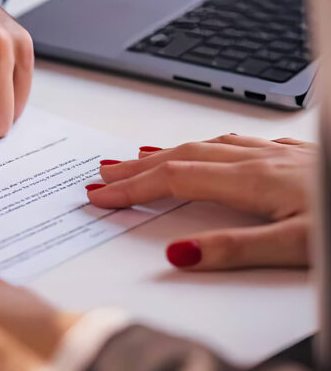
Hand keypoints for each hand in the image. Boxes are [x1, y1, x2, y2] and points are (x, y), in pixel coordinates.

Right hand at [87, 134, 313, 270]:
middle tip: (100, 176)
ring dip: (162, 152)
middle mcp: (259, 160)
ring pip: (204, 145)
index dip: (132, 189)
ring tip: (133, 160)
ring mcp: (275, 154)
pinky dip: (202, 146)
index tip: (100, 197)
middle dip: (135, 168)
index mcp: (253, 180)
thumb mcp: (296, 248)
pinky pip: (232, 142)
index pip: (174, 180)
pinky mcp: (292, 156)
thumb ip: (234, 251)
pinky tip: (202, 148)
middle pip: (180, 156)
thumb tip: (180, 253)